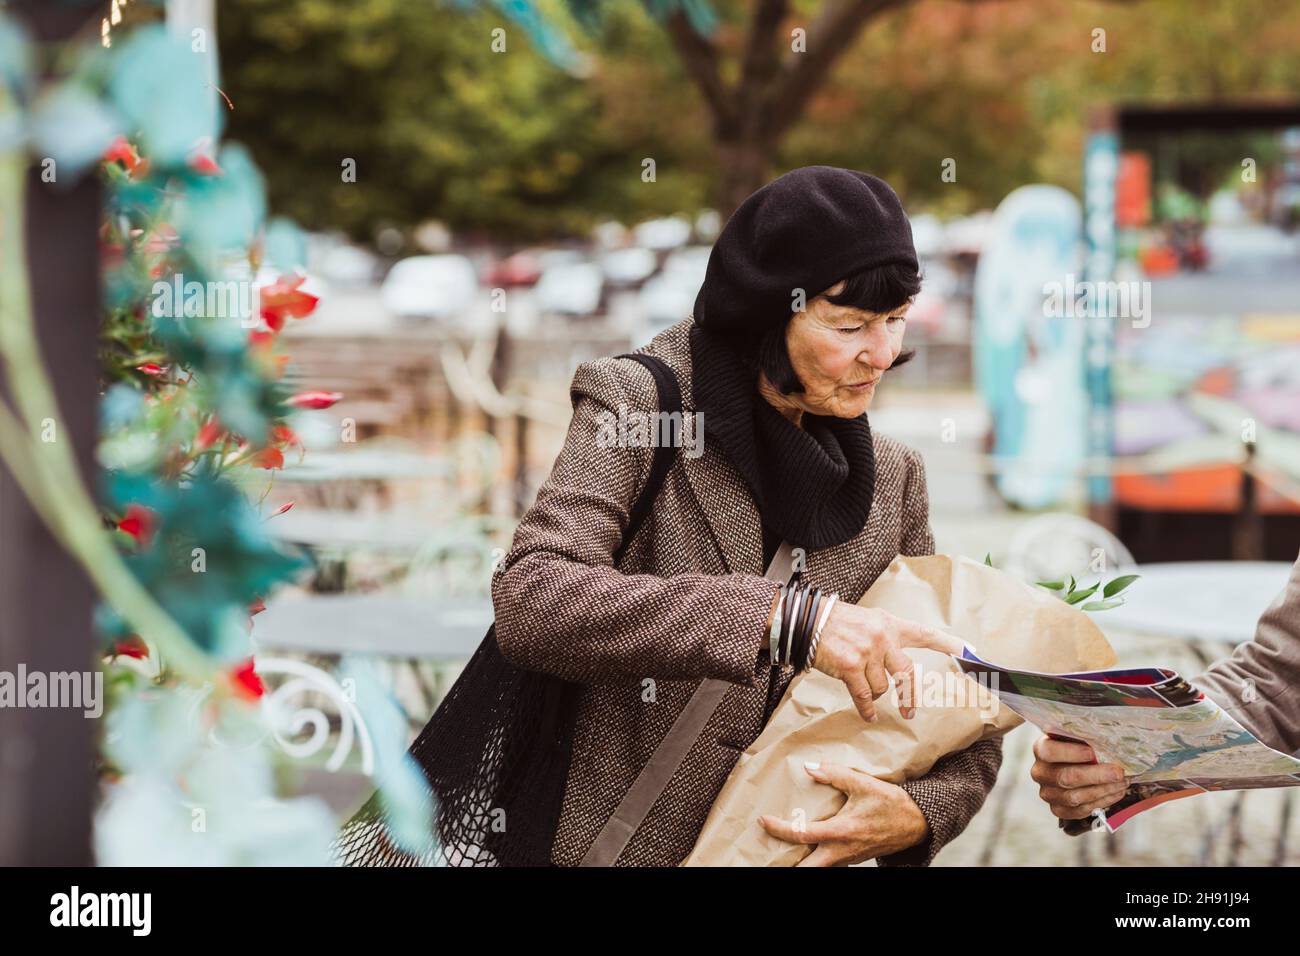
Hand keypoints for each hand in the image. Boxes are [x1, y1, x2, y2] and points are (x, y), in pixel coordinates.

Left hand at [757, 762, 928, 865]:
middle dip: (787, 865)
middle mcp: (841, 850)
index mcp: (841, 831)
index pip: (802, 834)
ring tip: (783, 851)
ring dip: (800, 862)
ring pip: (818, 869)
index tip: (763, 821)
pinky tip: (808, 849)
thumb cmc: (891, 804)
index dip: (779, 829)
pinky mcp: (854, 858)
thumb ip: (834, 775)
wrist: (916, 823)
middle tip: (769, 855)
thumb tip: (810, 768)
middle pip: (807, 869)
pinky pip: (829, 865)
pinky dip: (815, 860)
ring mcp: (848, 858)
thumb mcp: (863, 784)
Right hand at [811, 602, 964, 721]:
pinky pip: (864, 696)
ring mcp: (867, 653)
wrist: (806, 622)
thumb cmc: (834, 623)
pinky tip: (867, 715)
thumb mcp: (865, 621)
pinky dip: (866, 709)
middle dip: (910, 696)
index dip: (948, 644)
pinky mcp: (851, 667)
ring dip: (874, 693)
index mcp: (889, 625)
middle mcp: (883, 638)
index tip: (969, 651)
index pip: (924, 634)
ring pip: (882, 687)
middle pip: (908, 673)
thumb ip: (883, 639)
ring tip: (861, 687)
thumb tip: (892, 665)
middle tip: (911, 711)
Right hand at [1029, 736, 1128, 819]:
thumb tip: (1106, 740)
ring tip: (1122, 782)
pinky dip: (1102, 802)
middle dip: (1096, 776)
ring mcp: (1047, 793)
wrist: (1072, 765)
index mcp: (1040, 750)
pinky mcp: (1058, 809)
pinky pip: (1080, 810)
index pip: (1050, 752)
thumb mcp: (1077, 737)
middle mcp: (1040, 773)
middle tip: (1118, 772)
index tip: (1092, 752)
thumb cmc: (1077, 747)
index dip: (1071, 753)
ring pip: (1074, 797)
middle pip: (1065, 778)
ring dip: (1103, 790)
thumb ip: (1085, 738)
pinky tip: (1116, 792)